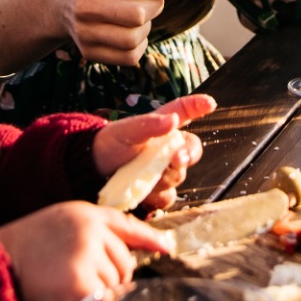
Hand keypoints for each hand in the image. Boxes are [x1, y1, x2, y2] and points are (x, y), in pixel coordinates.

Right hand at [0, 202, 172, 300]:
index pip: (127, 224)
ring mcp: (86, 255)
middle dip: (109, 278)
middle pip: (125, 263)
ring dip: (96, 294)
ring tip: (63, 287)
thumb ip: (90, 235)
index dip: (150, 238)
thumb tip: (125, 259)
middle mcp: (91, 230)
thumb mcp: (58, 227)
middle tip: (75, 280)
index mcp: (85, 213)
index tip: (166, 248)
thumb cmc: (21, 249)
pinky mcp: (80, 282)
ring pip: (115, 285)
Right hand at [41, 0, 212, 67]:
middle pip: (139, 14)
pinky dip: (139, 43)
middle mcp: (84, 5)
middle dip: (155, 5)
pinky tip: (129, 29)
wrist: (56, 1)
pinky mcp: (89, 52)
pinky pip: (130, 56)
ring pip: (135, 37)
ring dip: (147, 25)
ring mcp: (84, 32)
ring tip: (135, 13)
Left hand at [94, 95, 212, 212]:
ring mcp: (164, 171)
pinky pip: (168, 197)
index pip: (184, 112)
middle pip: (190, 152)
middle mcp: (168, 149)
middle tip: (177, 159)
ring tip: (142, 175)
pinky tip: (143, 192)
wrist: (91, 173)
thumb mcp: (125, 131)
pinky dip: (156, 195)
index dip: (198, 106)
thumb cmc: (109, 145)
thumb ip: (149, 125)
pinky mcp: (158, 193)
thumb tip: (173, 120)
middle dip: (186, 156)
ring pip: (179, 177)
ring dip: (163, 178)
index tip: (210, 103)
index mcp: (162, 127)